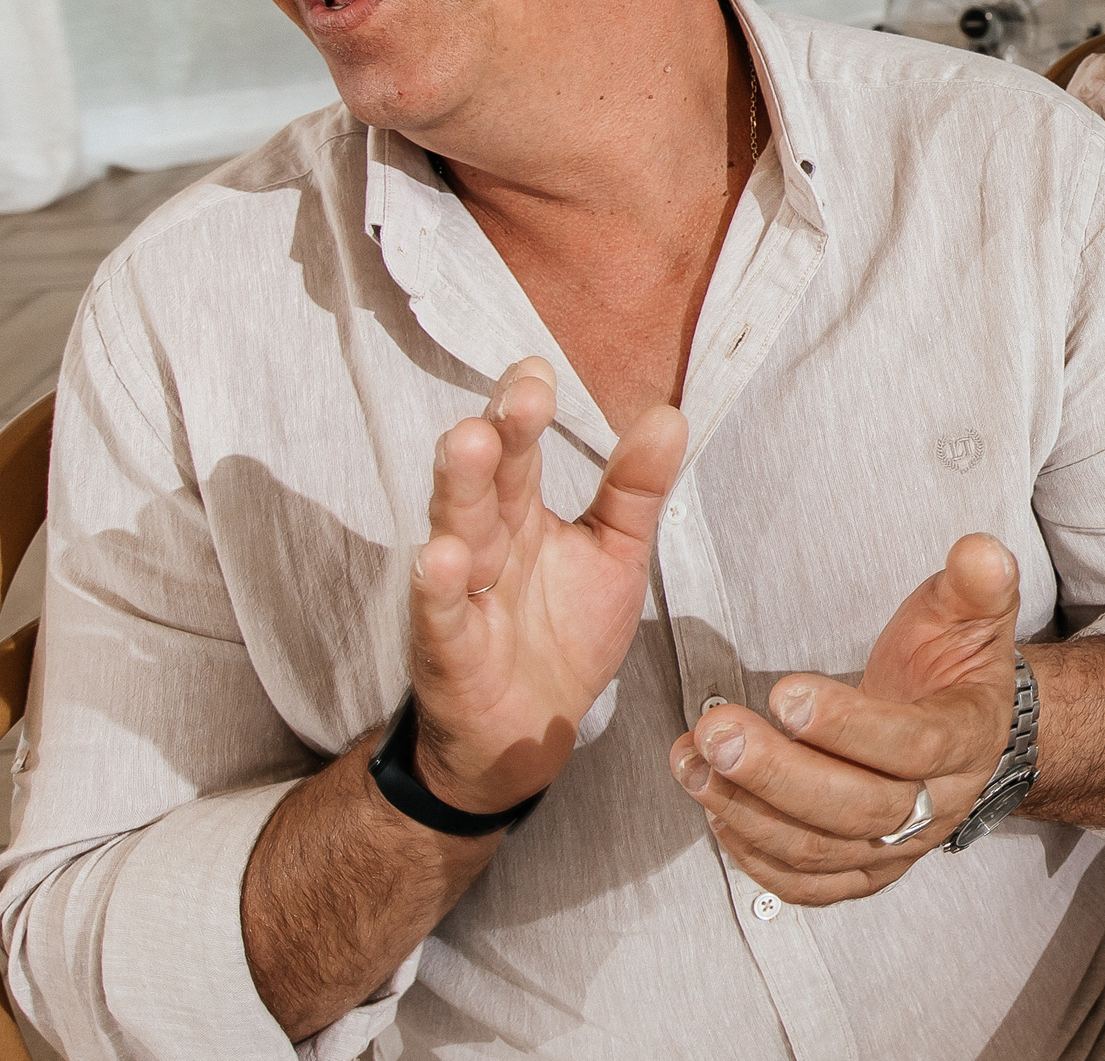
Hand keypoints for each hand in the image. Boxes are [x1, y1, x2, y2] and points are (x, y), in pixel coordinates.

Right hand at [409, 358, 686, 813]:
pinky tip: (438, 558)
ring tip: (467, 442)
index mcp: (523, 512)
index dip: (523, 409)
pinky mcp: (448, 649)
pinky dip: (435, 587)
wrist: (528, 735)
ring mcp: (461, 592)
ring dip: (459, 488)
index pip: (520, 448)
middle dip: (498, 434)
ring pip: (456, 530)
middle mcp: (486, 541)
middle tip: (519, 395)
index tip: (538, 369)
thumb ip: (635, 488)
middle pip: (487, 477)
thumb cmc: (563, 634)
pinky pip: (439, 614)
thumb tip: (669, 414)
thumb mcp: (615, 554)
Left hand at [671, 533, 1019, 903]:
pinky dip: (757, 857)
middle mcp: (938, 804)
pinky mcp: (866, 869)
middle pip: (859, 810)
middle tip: (718, 733)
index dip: (849, 726)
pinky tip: (717, 810)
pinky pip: (810, 883)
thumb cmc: (954, 664)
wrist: (963, 724)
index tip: (785, 693)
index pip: (913, 745)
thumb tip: (980, 552)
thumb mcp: (971, 612)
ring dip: (750, 810)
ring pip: (823, 849)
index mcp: (968, 738)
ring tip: (694, 762)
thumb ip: (976, 582)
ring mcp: (901, 845)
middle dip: (778, 774)